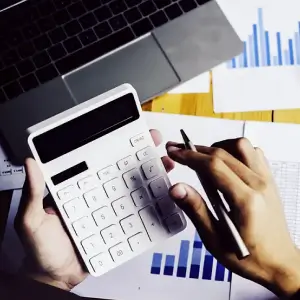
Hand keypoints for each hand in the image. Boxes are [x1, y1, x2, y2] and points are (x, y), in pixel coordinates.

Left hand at [15, 129, 173, 290]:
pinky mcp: (119, 223)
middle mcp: (97, 193)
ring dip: (151, 174)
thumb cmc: (43, 249)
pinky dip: (152, 202)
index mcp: (78, 186)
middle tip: (154, 143)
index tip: (128, 133)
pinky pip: (137, 211)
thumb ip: (33, 195)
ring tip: (164, 165)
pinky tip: (163, 195)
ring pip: (134, 188)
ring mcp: (110, 208)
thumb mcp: (32, 220)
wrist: (58, 277)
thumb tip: (31, 164)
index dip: (113, 144)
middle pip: (121, 169)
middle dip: (141, 153)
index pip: (98, 160)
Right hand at [167, 138, 299, 297]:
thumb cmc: (250, 257)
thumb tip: (177, 189)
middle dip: (196, 150)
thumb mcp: (215, 239)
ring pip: (241, 146)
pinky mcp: (269, 179)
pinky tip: (224, 163)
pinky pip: (253, 153)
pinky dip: (234, 151)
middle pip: (224, 153)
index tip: (174, 152)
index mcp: (246, 201)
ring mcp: (266, 180)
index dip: (190, 156)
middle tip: (179, 151)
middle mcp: (259, 185)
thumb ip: (196, 210)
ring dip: (218, 147)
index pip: (213, 166)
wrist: (279, 262)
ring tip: (203, 158)